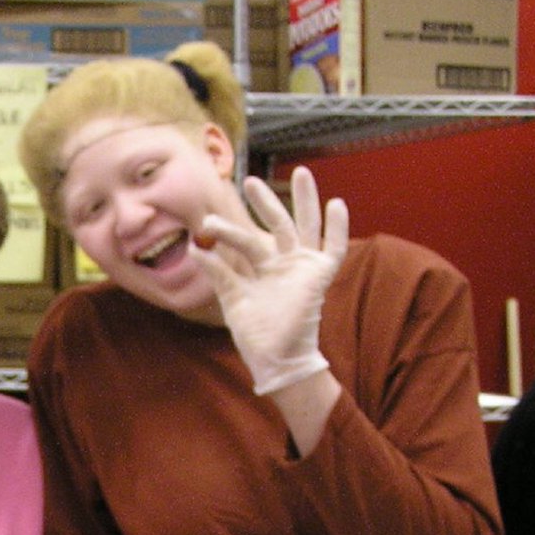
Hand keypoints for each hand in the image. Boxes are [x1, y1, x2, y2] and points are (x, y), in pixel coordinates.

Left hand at [190, 166, 348, 395]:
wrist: (276, 361)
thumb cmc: (256, 336)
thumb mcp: (233, 301)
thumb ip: (219, 274)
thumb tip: (196, 248)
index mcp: (262, 270)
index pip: (248, 240)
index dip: (231, 229)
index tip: (208, 220)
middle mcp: (283, 264)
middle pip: (278, 224)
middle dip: (266, 202)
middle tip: (249, 181)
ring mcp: (302, 268)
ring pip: (305, 227)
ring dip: (305, 200)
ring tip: (301, 172)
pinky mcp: (319, 277)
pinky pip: (334, 249)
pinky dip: (338, 228)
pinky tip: (337, 204)